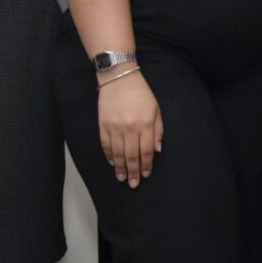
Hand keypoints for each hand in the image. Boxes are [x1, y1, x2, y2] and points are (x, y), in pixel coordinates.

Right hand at [96, 70, 162, 187]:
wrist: (119, 78)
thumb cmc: (141, 93)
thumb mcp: (156, 109)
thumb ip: (158, 130)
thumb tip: (157, 150)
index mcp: (146, 124)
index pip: (146, 151)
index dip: (146, 165)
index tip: (146, 175)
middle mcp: (130, 128)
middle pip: (131, 155)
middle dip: (133, 172)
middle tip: (134, 184)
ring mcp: (115, 127)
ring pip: (117, 153)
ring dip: (120, 168)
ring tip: (122, 178)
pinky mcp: (103, 125)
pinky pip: (106, 145)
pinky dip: (109, 156)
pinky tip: (113, 164)